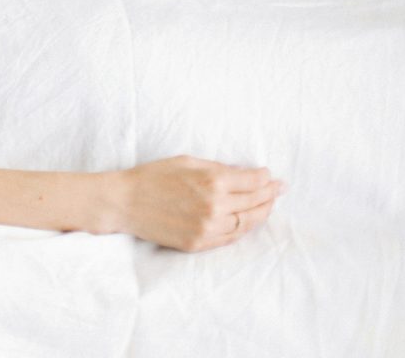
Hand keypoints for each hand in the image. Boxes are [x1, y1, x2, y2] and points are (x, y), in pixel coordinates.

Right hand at [119, 156, 283, 251]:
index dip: (265, 178)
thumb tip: (244, 174)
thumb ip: (217, 168)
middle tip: (279, 189)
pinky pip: (232, 237)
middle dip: (270, 194)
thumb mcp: (186, 161)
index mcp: (213, 181)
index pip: (253, 181)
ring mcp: (209, 228)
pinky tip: (248, 220)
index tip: (270, 175)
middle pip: (255, 202)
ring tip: (268, 205)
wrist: (125, 202)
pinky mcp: (200, 243)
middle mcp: (216, 206)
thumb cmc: (152, 176)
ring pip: (248, 223)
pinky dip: (244, 228)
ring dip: (262, 212)